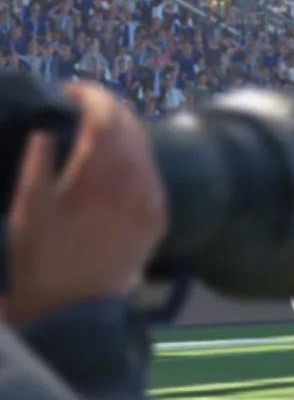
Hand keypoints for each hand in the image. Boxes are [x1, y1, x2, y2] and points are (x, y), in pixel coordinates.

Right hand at [5, 82, 167, 324]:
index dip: (90, 96)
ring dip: (123, 130)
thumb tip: (47, 129)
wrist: (76, 308)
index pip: (105, 118)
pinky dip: (136, 156)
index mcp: (98, 179)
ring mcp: (150, 203)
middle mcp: (132, 186)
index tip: (70, 91)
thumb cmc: (41, 259)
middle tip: (84, 103)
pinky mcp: (158, 218)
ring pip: (145, 148)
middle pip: (130, 127)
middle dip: (108, 107)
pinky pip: (152, 173)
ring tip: (97, 126)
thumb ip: (39, 162)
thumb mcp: (28, 208)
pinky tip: (117, 157)